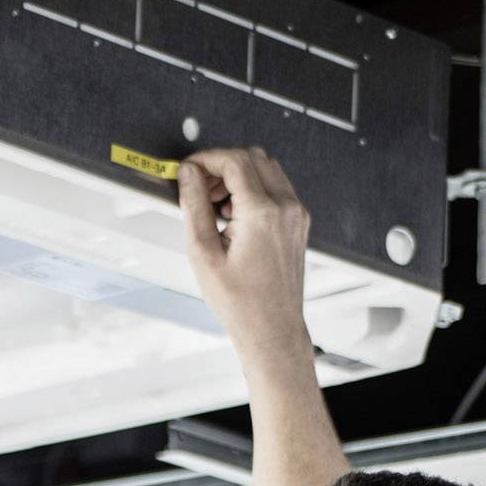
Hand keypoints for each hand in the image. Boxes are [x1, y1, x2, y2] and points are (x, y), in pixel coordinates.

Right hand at [178, 147, 312, 349]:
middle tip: (199, 187)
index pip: (234, 161)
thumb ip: (194, 206)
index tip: (187, 169)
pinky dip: (253, 189)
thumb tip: (188, 175)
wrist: (271, 328)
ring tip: (215, 205)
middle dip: (222, 165)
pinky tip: (234, 216)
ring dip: (238, 176)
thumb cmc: (240, 302)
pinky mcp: (298, 221)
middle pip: (253, 157)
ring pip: (266, 169)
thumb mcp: (203, 253)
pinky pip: (276, 187)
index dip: (206, 159)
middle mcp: (286, 207)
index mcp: (262, 213)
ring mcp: (296, 213)